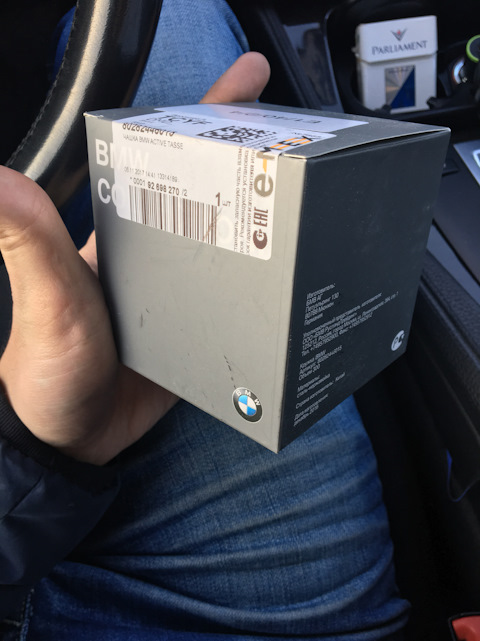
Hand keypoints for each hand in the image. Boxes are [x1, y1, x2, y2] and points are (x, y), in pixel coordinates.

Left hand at [0, 53, 269, 464]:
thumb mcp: (46, 298)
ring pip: (233, 243)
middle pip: (212, 192)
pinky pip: (240, 298)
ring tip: (311, 201)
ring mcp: (183, 292)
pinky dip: (265, 284)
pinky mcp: (201, 329)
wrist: (72, 437)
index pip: (165, 156)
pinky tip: (291, 279)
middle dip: (255, 158)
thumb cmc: (49, 366)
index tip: (249, 82)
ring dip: (267, 221)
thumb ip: (29, 240)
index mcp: (123, 229)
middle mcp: (156, 253)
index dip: (205, 114)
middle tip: (303, 136)